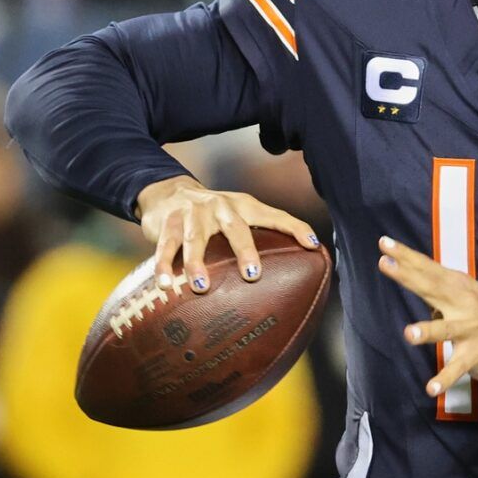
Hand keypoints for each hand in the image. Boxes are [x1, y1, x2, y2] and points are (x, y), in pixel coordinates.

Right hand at [134, 174, 318, 293]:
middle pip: (236, 228)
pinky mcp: (168, 224)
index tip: (313, 244)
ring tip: (201, 286)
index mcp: (245, 207)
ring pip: (195, 239)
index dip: (296, 228)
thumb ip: (261, 236)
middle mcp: (221, 207)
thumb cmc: (214, 213)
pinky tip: (166, 284)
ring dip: (197, 263)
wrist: (168, 191)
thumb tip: (296, 267)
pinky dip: (164, 266)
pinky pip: (165, 247)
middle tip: (252, 275)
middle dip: (245, 250)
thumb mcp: (239, 216)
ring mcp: (193, 214)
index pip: (276, 215)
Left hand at [376, 236, 477, 397]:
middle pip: (433, 288)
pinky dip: (444, 379)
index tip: (385, 244)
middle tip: (386, 265)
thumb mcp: (465, 295)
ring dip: (429, 331)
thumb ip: (437, 288)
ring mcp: (472, 329)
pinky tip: (431, 389)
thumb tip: (410, 278)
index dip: (407, 256)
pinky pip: (458, 368)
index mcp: (459, 287)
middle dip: (409, 277)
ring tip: (409, 334)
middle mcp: (464, 304)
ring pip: (447, 330)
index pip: (428, 269)